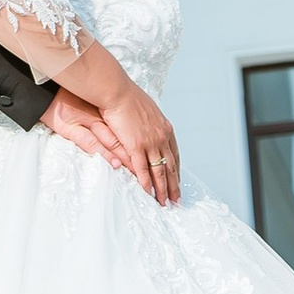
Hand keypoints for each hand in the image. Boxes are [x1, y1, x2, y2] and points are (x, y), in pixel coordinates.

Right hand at [45, 86, 176, 202]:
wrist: (117, 91)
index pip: (174, 154)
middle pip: (170, 165)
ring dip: (162, 189)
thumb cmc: (127, 96)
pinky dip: (146, 183)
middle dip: (174, 184)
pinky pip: (143, 169)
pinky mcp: (136, 146)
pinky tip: (148, 193)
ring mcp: (150, 142)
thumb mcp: (146, 109)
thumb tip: (150, 126)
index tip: (176, 181)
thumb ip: (150, 122)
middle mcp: (161, 137)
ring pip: (160, 171)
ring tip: (164, 202)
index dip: (175, 169)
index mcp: (165, 128)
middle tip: (176, 199)